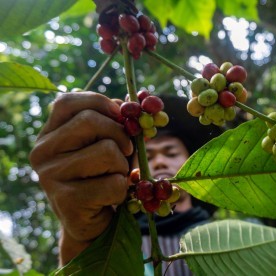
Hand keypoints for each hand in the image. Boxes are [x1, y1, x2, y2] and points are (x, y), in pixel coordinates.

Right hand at [29, 92, 132, 263]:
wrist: (94, 223)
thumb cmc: (104, 177)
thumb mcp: (110, 144)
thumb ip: (117, 123)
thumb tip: (129, 103)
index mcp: (49, 134)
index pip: (67, 101)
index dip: (100, 103)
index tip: (121, 116)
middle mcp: (42, 152)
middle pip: (89, 121)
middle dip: (120, 135)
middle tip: (126, 151)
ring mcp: (50, 177)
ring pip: (106, 151)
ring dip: (123, 165)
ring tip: (115, 177)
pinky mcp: (66, 201)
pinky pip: (113, 183)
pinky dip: (123, 189)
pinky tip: (112, 197)